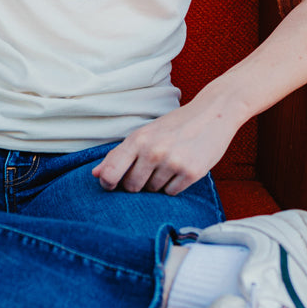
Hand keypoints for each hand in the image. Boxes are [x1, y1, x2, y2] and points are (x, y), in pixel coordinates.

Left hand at [91, 98, 240, 195]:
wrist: (212, 114)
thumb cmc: (173, 125)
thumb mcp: (144, 133)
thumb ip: (119, 154)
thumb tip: (95, 174)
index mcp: (137, 139)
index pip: (111, 172)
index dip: (107, 183)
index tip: (111, 185)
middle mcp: (153, 151)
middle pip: (131, 186)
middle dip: (135, 184)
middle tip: (146, 170)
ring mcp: (172, 163)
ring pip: (152, 191)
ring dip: (155, 184)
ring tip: (166, 165)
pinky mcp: (191, 173)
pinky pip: (171, 193)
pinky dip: (172, 186)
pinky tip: (178, 169)